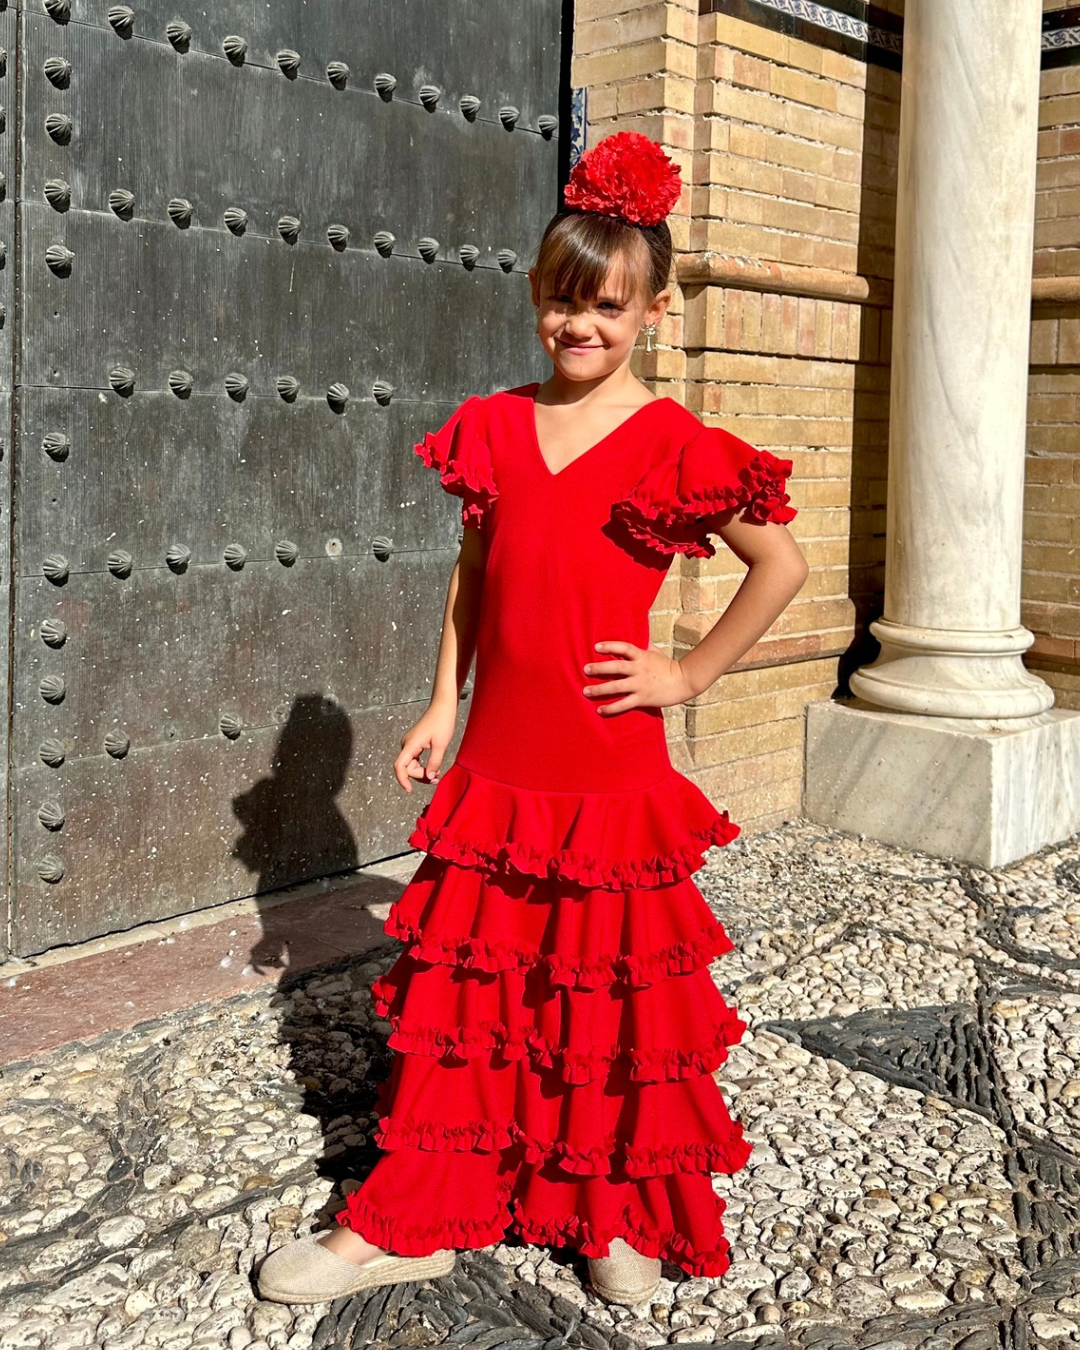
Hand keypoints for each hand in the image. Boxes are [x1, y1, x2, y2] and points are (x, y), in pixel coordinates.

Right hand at [393, 702, 456, 791]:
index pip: (400, 766)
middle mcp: (407, 744)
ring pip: (412, 765)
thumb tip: (430, 777)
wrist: (443, 707)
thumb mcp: (441, 745)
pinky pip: (415, 760)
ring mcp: (410, 744)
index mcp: (411, 744)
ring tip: (438, 775)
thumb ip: (434, 762)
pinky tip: (434, 768)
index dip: (402, 779)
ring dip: (423, 772)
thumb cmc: (442, 722)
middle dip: (421, 776)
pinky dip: (424, 766)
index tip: (409, 790)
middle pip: (408, 768)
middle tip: (437, 779)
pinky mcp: (415, 743)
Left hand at [582, 640, 697, 714]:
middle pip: (617, 667)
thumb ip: (642, 645)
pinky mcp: (642, 699)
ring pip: (617, 686)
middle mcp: (640, 670)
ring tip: (585, 691)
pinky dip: (611, 708)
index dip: (610, 646)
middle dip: (599, 668)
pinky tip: (599, 710)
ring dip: (600, 689)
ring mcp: (640, 685)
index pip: (625, 648)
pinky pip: (624, 704)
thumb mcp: (655, 651)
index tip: (596, 647)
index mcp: (642, 656)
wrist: (684, 681)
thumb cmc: (668, 665)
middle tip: (585, 670)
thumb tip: (635, 631)